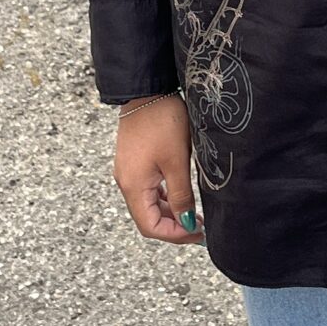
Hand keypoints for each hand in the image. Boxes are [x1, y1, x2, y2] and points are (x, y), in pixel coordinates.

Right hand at [113, 95, 200, 242]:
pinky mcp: (133, 162)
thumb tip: (186, 222)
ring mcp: (128, 172)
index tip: (198, 234)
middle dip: (174, 227)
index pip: (150, 227)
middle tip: (201, 228)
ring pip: (148, 205)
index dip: (175, 235)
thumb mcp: (177, 161)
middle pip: (147, 219)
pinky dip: (164, 199)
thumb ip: (181, 195)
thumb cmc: (162, 121)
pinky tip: (181, 196)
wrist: (147, 90)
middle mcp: (126, 182)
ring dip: (170, 214)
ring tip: (194, 214)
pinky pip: (147, 190)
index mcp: (133, 186)